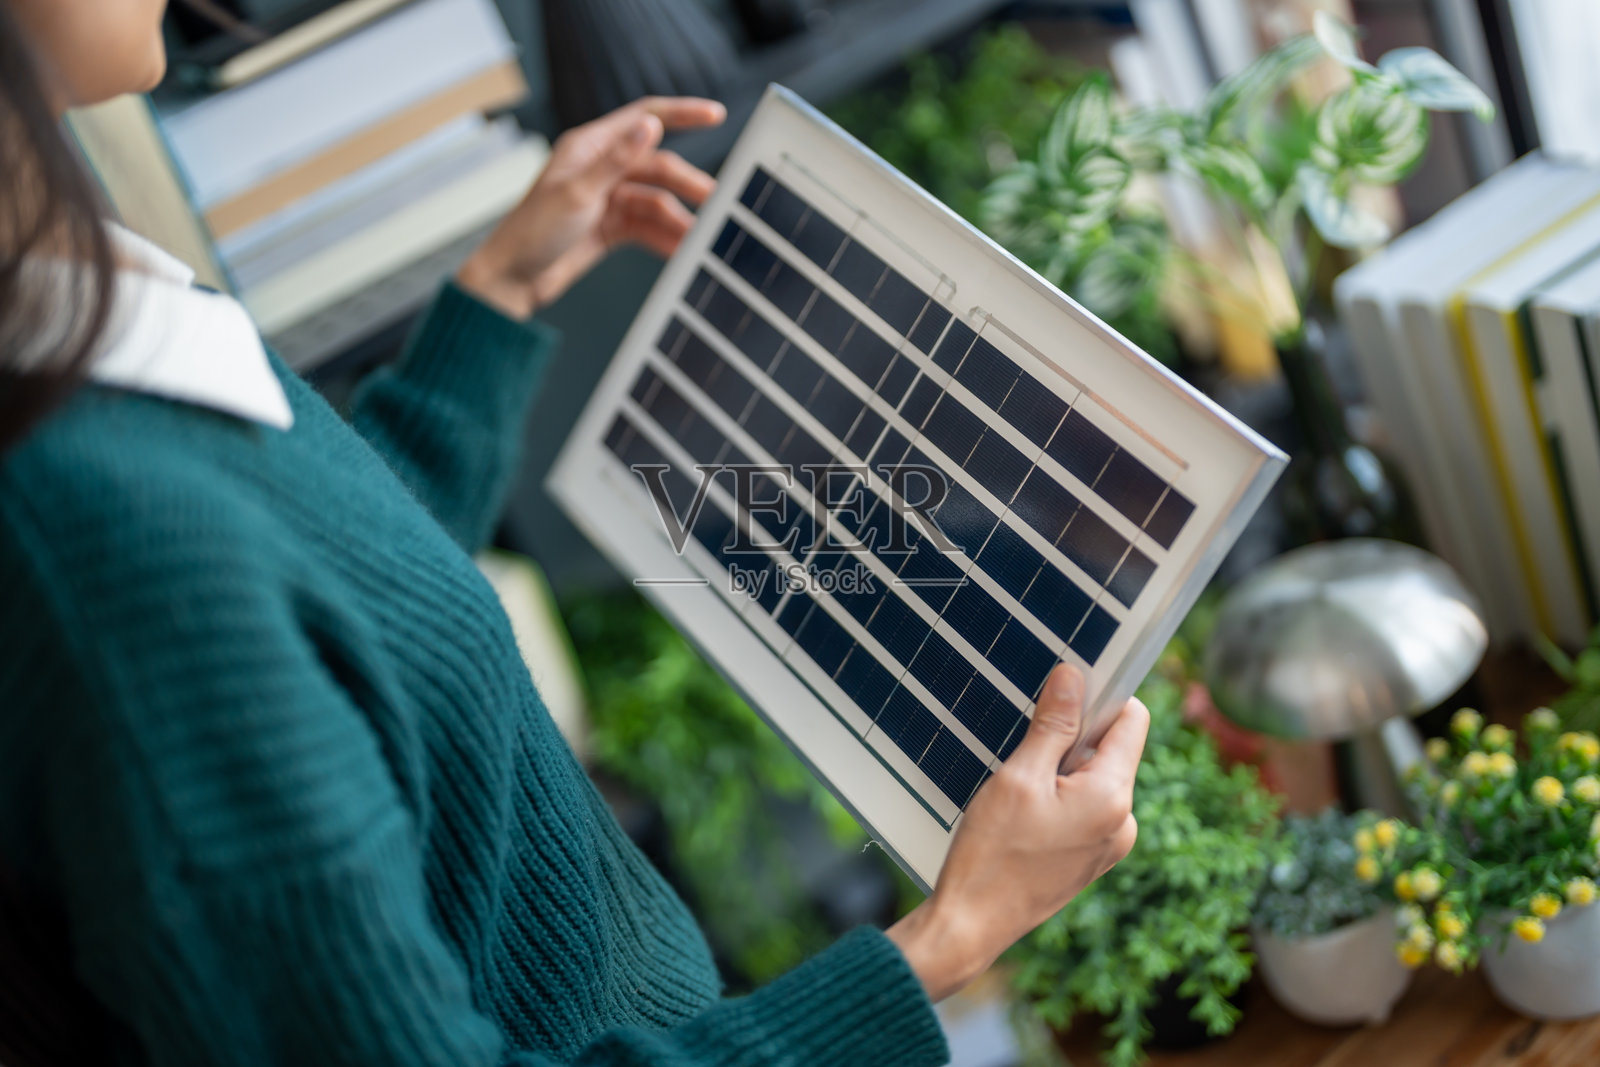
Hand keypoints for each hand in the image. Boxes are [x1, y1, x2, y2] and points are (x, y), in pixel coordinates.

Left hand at [456, 97, 725, 318]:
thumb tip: (650, 126)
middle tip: (714, 201)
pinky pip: (647, 228)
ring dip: (677, 218)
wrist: (513, 280)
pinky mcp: (610, 228)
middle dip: (685, 184)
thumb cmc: (531, 232)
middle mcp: (600, 169)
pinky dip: (664, 238)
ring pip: (655, 201)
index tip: (715, 116)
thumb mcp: (577, 192)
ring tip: (697, 238)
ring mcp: (607, 199)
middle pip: (657, 167)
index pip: (643, 118)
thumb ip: (617, 160)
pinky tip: (680, 250)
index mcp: (589, 147)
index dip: (681, 114)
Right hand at [887, 664, 1148, 1000]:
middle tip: (1024, 744)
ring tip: (1017, 786)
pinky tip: (1021, 811)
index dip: (1101, 696)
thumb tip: (1074, 677)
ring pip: (1094, 779)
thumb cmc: (992, 854)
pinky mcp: (1090, 859)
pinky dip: (1058, 796)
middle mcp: (1123, 822)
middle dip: (1072, 736)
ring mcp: (1109, 845)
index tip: (1062, 690)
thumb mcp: (1019, 777)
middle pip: (1112, 749)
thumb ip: (1053, 724)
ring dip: (1061, 768)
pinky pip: (1085, 808)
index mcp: (1113, 797)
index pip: (1132, 719)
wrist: (972, 925)